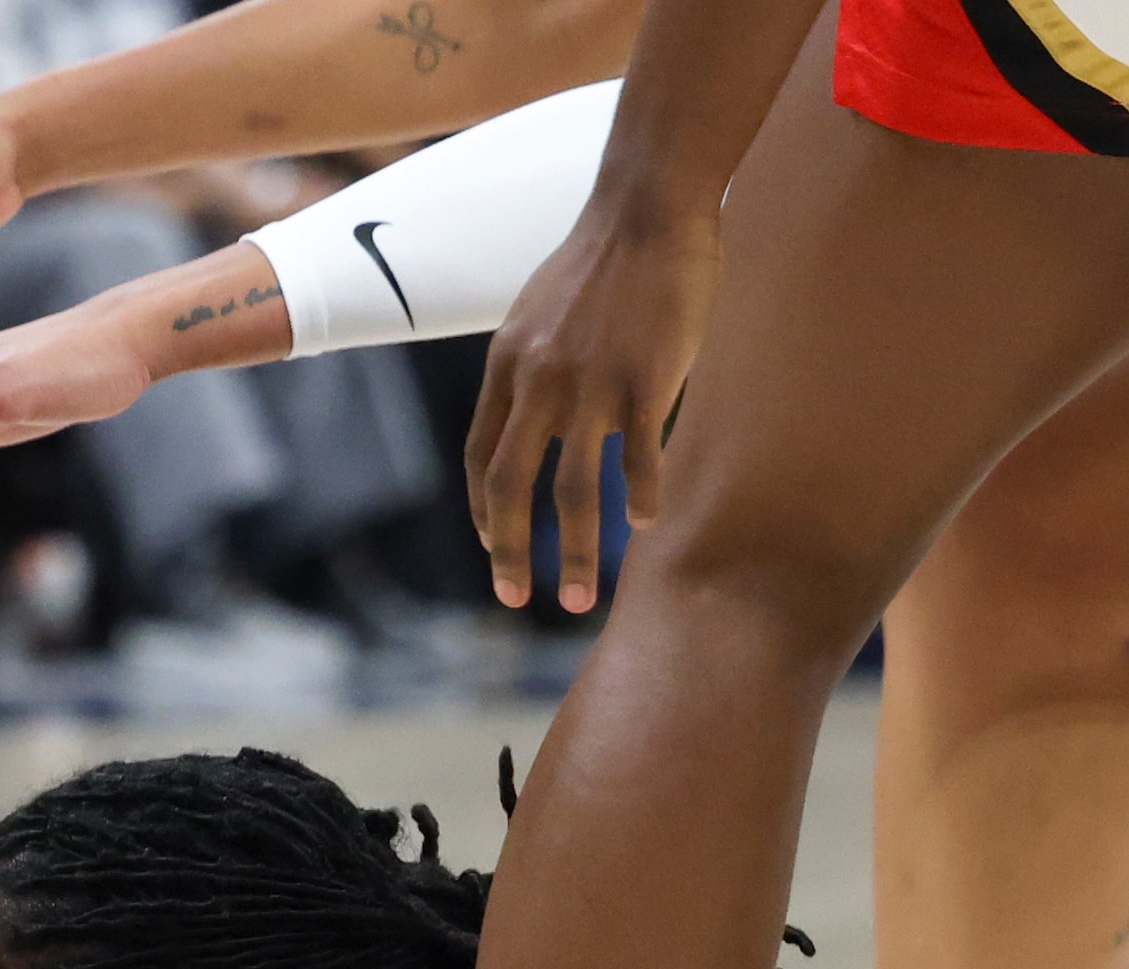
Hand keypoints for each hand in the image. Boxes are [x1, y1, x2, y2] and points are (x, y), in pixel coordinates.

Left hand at [464, 200, 719, 610]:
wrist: (647, 208)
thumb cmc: (599, 261)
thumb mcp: (536, 314)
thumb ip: (528, 368)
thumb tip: (526, 412)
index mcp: (507, 368)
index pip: (481, 459)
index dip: (484, 511)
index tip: (494, 547)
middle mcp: (538, 384)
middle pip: (512, 488)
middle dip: (510, 553)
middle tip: (516, 599)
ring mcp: (590, 385)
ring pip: (574, 490)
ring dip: (575, 553)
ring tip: (579, 598)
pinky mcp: (644, 381)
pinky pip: (638, 458)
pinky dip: (640, 497)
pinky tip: (646, 524)